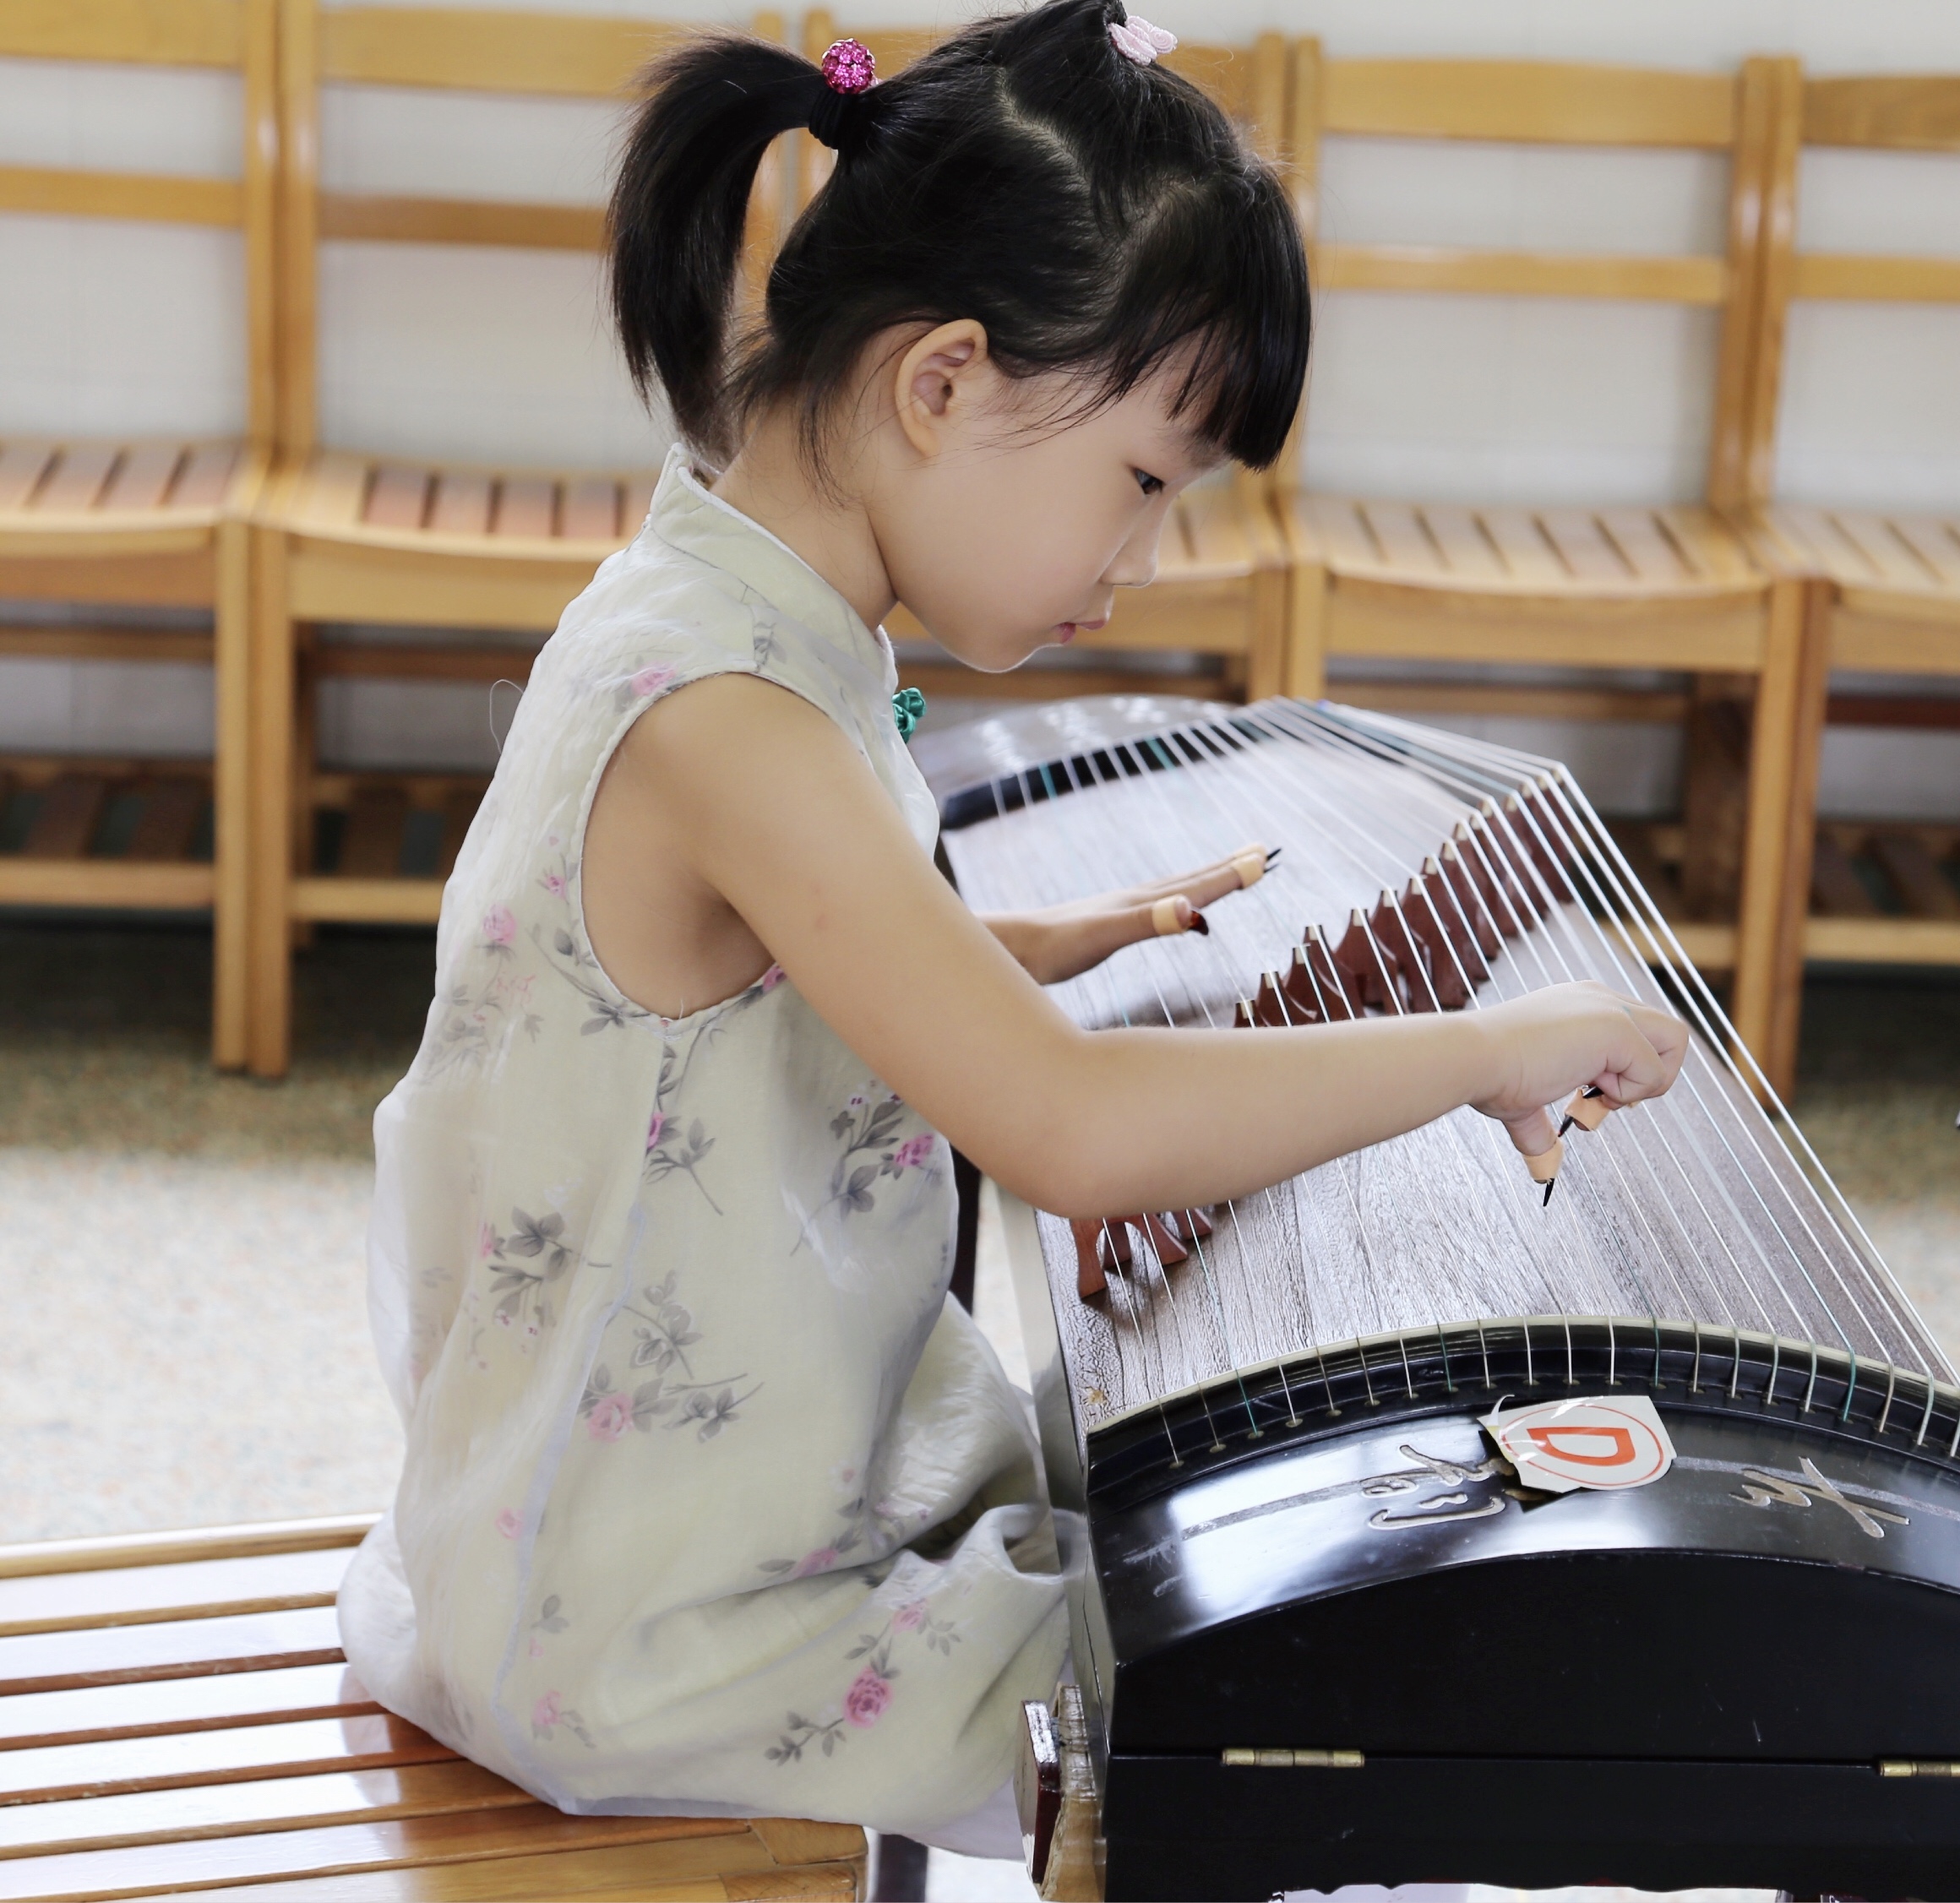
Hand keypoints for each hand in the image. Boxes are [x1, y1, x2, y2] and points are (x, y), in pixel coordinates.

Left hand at [983, 846, 1268, 985]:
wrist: (1009, 948)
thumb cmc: (1054, 947)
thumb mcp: (1104, 937)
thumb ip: (1147, 923)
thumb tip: (1191, 910)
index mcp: (1140, 903)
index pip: (1197, 886)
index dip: (1232, 876)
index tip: (1265, 859)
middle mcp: (1133, 901)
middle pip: (1190, 880)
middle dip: (1227, 867)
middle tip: (1261, 851)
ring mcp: (1119, 911)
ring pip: (1173, 891)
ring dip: (1204, 881)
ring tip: (1226, 872)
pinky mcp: (1105, 927)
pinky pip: (1154, 910)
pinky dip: (1175, 905)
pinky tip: (1172, 912)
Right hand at [1468, 981, 1687, 1160]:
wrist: (1474, 1058)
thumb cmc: (1489, 1071)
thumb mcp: (1524, 1097)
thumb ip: (1539, 1124)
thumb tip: (1542, 1160)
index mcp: (1581, 1006)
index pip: (1638, 1034)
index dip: (1626, 1072)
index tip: (1589, 1092)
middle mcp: (1600, 999)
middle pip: (1668, 1033)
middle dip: (1648, 1075)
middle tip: (1606, 1096)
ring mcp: (1611, 1010)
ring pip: (1676, 1042)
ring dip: (1646, 1081)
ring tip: (1600, 1094)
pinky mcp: (1617, 1029)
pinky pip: (1655, 1072)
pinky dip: (1629, 1093)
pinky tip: (1588, 1088)